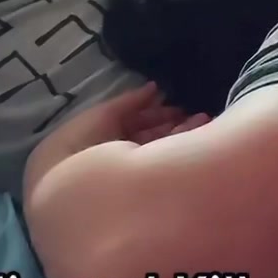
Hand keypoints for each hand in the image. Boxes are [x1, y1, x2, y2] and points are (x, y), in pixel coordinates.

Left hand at [30, 83, 207, 174]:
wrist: (71, 185)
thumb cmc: (80, 144)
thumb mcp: (104, 116)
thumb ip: (131, 102)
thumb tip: (153, 88)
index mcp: (107, 139)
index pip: (136, 126)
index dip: (156, 115)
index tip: (179, 107)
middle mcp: (120, 158)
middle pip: (151, 140)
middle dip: (174, 126)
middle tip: (201, 116)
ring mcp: (130, 175)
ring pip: (160, 152)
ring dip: (182, 137)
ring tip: (206, 123)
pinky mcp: (141, 188)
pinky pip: (163, 167)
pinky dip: (180, 153)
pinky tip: (199, 141)